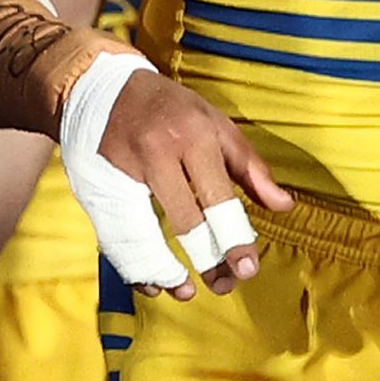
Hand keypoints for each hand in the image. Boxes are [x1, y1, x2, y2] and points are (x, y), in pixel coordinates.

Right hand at [84, 70, 290, 299]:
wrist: (103, 88)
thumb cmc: (172, 109)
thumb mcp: (217, 125)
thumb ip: (251, 168)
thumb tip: (283, 206)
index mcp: (193, 136)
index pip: (217, 198)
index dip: (234, 237)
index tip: (247, 269)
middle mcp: (156, 154)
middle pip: (184, 221)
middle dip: (208, 260)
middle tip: (224, 284)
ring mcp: (122, 172)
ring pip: (144, 235)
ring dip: (165, 272)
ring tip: (186, 292)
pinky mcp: (97, 187)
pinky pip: (114, 237)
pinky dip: (133, 265)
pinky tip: (152, 282)